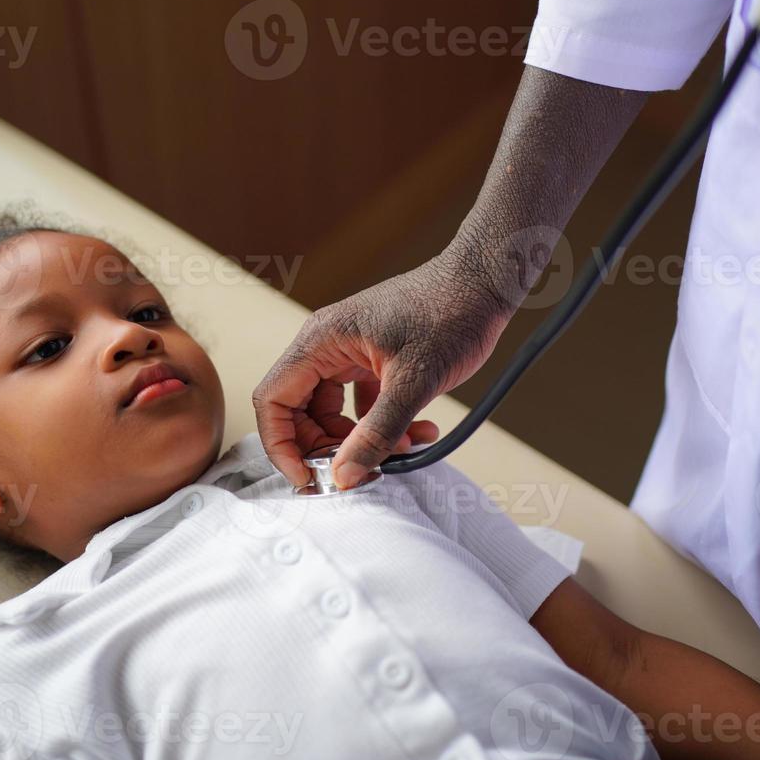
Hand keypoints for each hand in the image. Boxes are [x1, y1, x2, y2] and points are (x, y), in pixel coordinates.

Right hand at [253, 251, 514, 488]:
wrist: (485, 282)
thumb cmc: (449, 313)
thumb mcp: (413, 382)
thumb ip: (377, 433)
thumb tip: (344, 476)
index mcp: (321, 341)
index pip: (274, 400)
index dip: (282, 445)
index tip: (308, 478)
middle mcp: (327, 346)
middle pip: (301, 411)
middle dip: (329, 447)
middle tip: (361, 471)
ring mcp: (350, 352)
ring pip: (335, 412)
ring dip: (364, 440)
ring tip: (406, 448)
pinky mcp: (375, 361)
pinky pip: (364, 405)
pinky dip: (386, 426)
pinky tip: (422, 433)